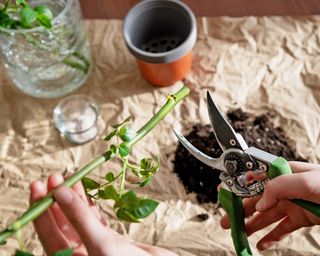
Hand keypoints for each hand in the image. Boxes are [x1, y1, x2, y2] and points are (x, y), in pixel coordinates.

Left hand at [30, 174, 176, 255]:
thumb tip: (59, 192)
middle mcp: (79, 253)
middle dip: (55, 200)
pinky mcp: (109, 239)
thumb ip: (80, 218)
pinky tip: (85, 191)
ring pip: (77, 218)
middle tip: (52, 177)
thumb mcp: (101, 243)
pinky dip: (89, 204)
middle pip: (60, 223)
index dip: (40, 210)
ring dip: (72, 198)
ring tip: (67, 177)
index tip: (38, 186)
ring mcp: (94, 245)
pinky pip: (94, 218)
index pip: (47, 233)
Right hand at [220, 161, 319, 250]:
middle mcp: (286, 188)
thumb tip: (260, 201)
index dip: (238, 185)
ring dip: (251, 224)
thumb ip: (279, 186)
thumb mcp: (307, 180)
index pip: (255, 178)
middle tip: (226, 218)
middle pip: (257, 199)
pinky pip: (282, 229)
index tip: (224, 192)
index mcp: (285, 173)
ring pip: (266, 216)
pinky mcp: (302, 219)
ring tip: (238, 232)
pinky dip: (271, 237)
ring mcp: (294, 204)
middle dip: (240, 209)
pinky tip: (261, 244)